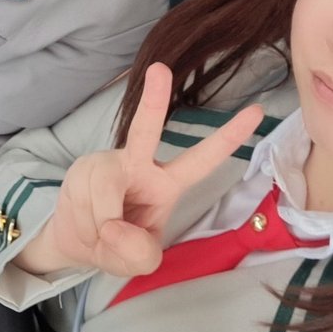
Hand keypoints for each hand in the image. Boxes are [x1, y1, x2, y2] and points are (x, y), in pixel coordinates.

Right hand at [32, 63, 262, 276]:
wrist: (74, 242)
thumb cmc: (118, 244)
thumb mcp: (139, 261)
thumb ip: (138, 253)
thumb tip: (115, 227)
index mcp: (166, 182)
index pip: (202, 160)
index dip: (229, 137)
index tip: (258, 111)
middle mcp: (137, 163)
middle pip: (144, 130)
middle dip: (153, 100)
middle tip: (159, 70)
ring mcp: (106, 163)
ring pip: (106, 194)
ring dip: (101, 227)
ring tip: (100, 235)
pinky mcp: (81, 170)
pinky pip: (87, 203)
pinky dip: (86, 226)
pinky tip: (85, 224)